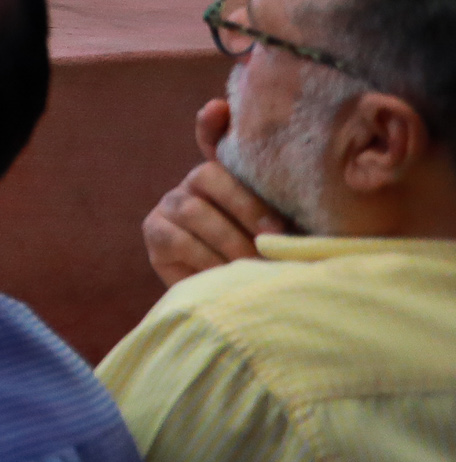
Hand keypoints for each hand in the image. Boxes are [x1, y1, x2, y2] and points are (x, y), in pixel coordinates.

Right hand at [142, 147, 285, 286]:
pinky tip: (224, 275)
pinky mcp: (155, 235)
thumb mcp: (276, 234)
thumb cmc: (261, 257)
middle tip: (267, 247)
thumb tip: (307, 209)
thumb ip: (282, 217)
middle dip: (242, 214)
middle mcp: (189, 185)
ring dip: (225, 239)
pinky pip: (175, 239)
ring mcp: (166, 208)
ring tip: (250, 265)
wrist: (228, 294)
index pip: (225, 167)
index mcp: (221, 178)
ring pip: (189, 209)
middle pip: (204, 179)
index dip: (249, 197)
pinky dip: (204, 258)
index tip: (278, 229)